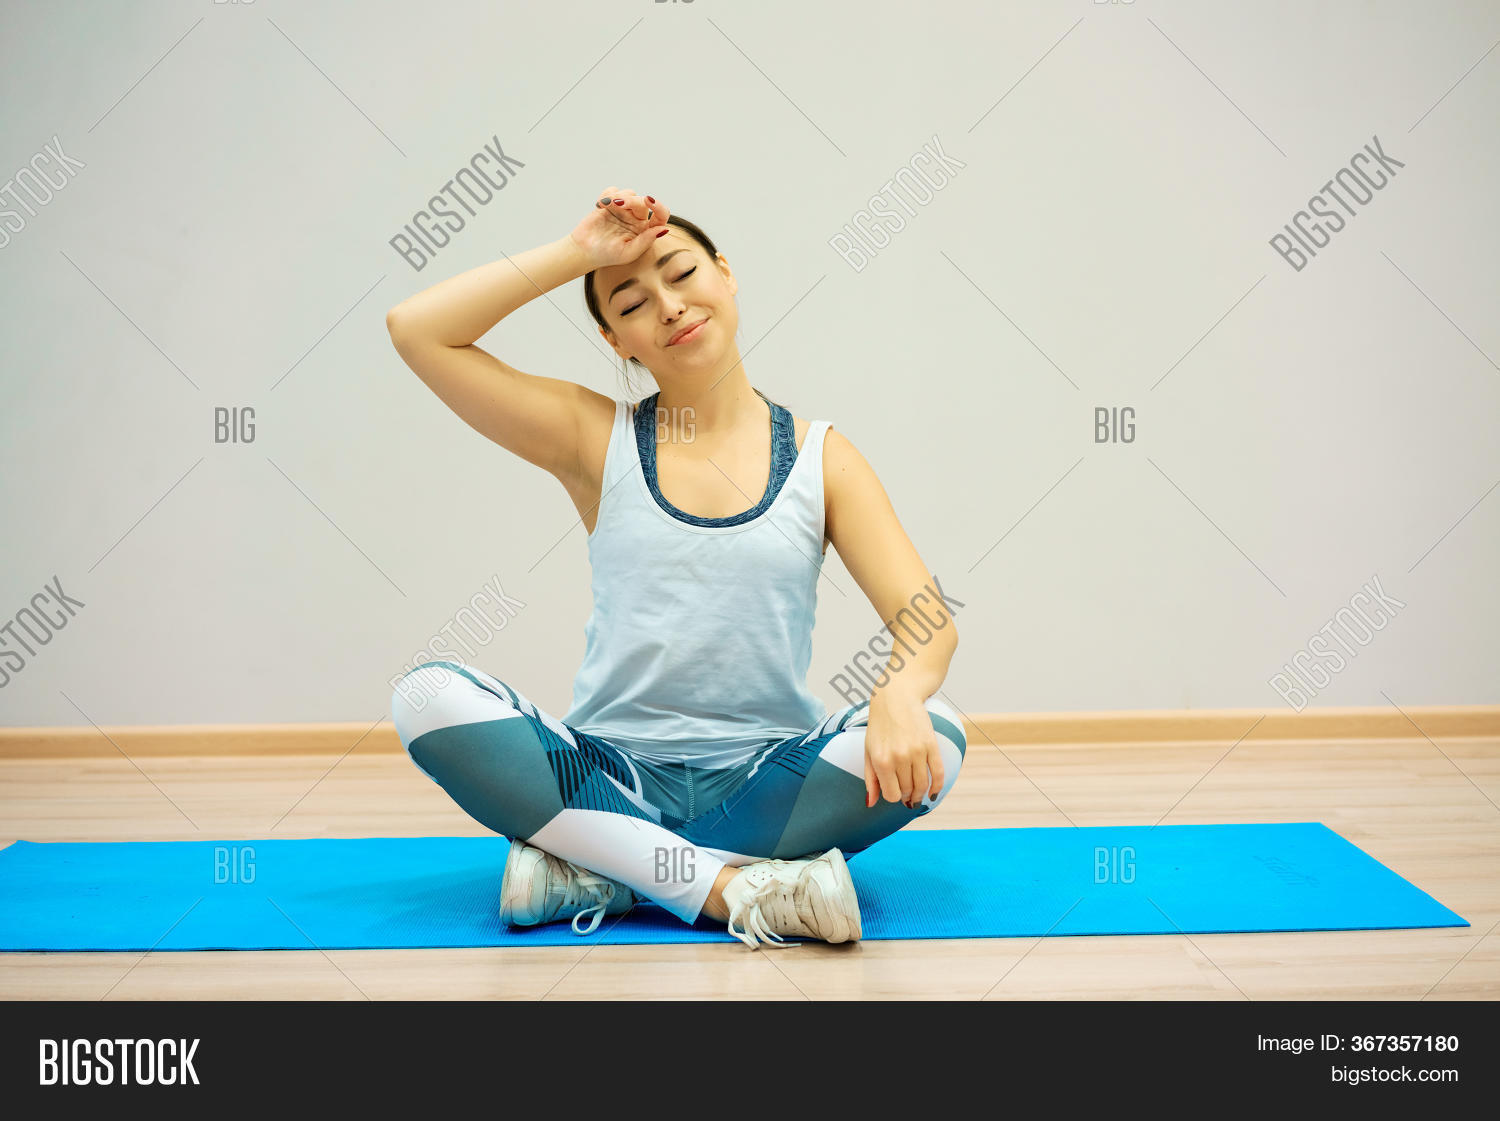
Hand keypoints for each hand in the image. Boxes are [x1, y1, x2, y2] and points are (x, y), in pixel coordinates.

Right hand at [568, 186, 670, 268]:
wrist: (584, 251)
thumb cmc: (607, 255)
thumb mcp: (628, 253)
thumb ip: (646, 241)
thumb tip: (664, 229)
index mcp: (646, 231)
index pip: (661, 215)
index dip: (658, 206)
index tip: (648, 200)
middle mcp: (638, 219)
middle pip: (642, 202)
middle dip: (630, 200)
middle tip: (617, 203)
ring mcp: (624, 210)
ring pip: (629, 193)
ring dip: (617, 196)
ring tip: (605, 205)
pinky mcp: (611, 204)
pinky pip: (613, 190)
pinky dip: (607, 195)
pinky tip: (599, 206)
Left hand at [863, 692, 943, 808]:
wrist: (896, 697)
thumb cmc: (880, 725)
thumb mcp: (868, 751)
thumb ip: (870, 779)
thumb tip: (870, 804)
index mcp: (881, 760)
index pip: (891, 795)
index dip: (894, 797)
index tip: (895, 793)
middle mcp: (899, 757)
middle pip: (907, 790)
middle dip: (907, 796)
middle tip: (907, 795)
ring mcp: (916, 751)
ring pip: (922, 785)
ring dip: (920, 794)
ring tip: (918, 795)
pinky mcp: (931, 744)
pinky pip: (938, 773)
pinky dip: (937, 787)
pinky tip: (932, 792)